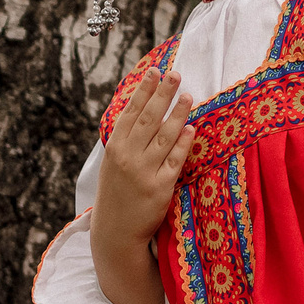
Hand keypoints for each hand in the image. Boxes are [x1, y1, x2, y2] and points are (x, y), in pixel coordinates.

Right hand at [91, 72, 193, 303]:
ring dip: (177, 113)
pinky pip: (175, 160)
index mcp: (114, 148)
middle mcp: (128, 157)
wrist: (116, 232)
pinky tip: (191, 129)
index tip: (155, 71)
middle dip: (163, 94)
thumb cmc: (116, 193)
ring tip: (188, 96)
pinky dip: (183, 143)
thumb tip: (140, 108)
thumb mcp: (112, 164)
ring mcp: (144, 172)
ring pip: (164, 136)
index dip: (143, 90)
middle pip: (148, 119)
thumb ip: (125, 139)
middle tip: (176, 74)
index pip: (130, 112)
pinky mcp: (160, 188)